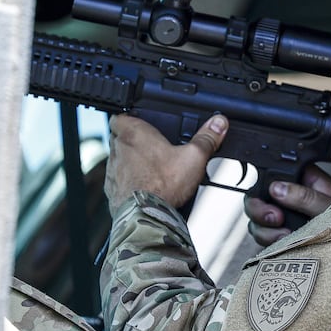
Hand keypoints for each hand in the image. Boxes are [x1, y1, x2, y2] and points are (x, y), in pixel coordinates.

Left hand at [105, 113, 228, 215]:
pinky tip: (146, 187)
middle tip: (155, 149)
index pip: (121, 115)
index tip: (143, 123)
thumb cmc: (162, 185)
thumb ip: (206, 138)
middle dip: (136, 142)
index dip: (131, 118)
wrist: (145, 215)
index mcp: (133, 133)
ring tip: (153, 171)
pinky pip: (119, 180)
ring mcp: (112, 170)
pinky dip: (129, 182)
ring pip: (120, 159)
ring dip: (132, 162)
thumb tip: (218, 123)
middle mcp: (118, 149)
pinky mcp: (112, 189)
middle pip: (122, 138)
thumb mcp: (194, 157)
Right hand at [244, 165, 330, 245]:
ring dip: (264, 229)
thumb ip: (305, 197)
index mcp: (302, 178)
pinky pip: (263, 236)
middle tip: (275, 219)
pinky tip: (283, 244)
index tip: (272, 196)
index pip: (272, 172)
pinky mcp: (280, 234)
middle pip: (256, 196)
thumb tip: (278, 188)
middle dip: (259, 210)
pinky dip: (268, 241)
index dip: (265, 184)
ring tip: (284, 236)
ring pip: (256, 219)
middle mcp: (289, 194)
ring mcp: (283, 215)